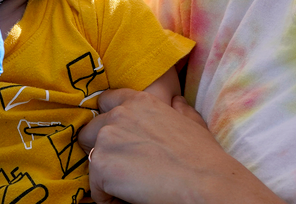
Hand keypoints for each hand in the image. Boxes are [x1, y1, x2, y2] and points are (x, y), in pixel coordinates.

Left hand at [78, 90, 284, 203]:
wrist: (206, 184)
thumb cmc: (204, 158)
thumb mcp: (192, 122)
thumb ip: (178, 109)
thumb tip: (176, 101)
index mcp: (139, 101)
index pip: (105, 101)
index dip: (107, 122)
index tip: (116, 140)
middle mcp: (119, 114)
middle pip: (89, 130)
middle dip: (101, 150)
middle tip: (124, 169)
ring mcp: (107, 137)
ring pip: (90, 157)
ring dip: (105, 174)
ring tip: (130, 186)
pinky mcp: (101, 164)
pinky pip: (94, 187)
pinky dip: (108, 197)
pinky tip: (131, 197)